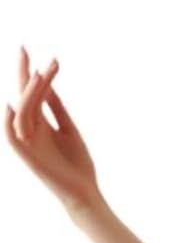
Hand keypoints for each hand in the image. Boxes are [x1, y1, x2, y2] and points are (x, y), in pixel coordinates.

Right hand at [4, 46, 102, 215]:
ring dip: (28, 93)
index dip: (30, 73)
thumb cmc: (78, 165)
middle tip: (24, 49)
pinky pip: (12, 136)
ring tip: (38, 74)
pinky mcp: (28, 157)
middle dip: (22, 74)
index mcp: (40, 123)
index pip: (32, 93)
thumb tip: (48, 84)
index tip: (31, 52)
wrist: (84, 193)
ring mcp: (28, 142)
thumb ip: (57, 108)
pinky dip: (10, 122)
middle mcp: (30, 130)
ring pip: (23, 112)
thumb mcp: (69, 130)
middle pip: (23, 97)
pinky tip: (12, 105)